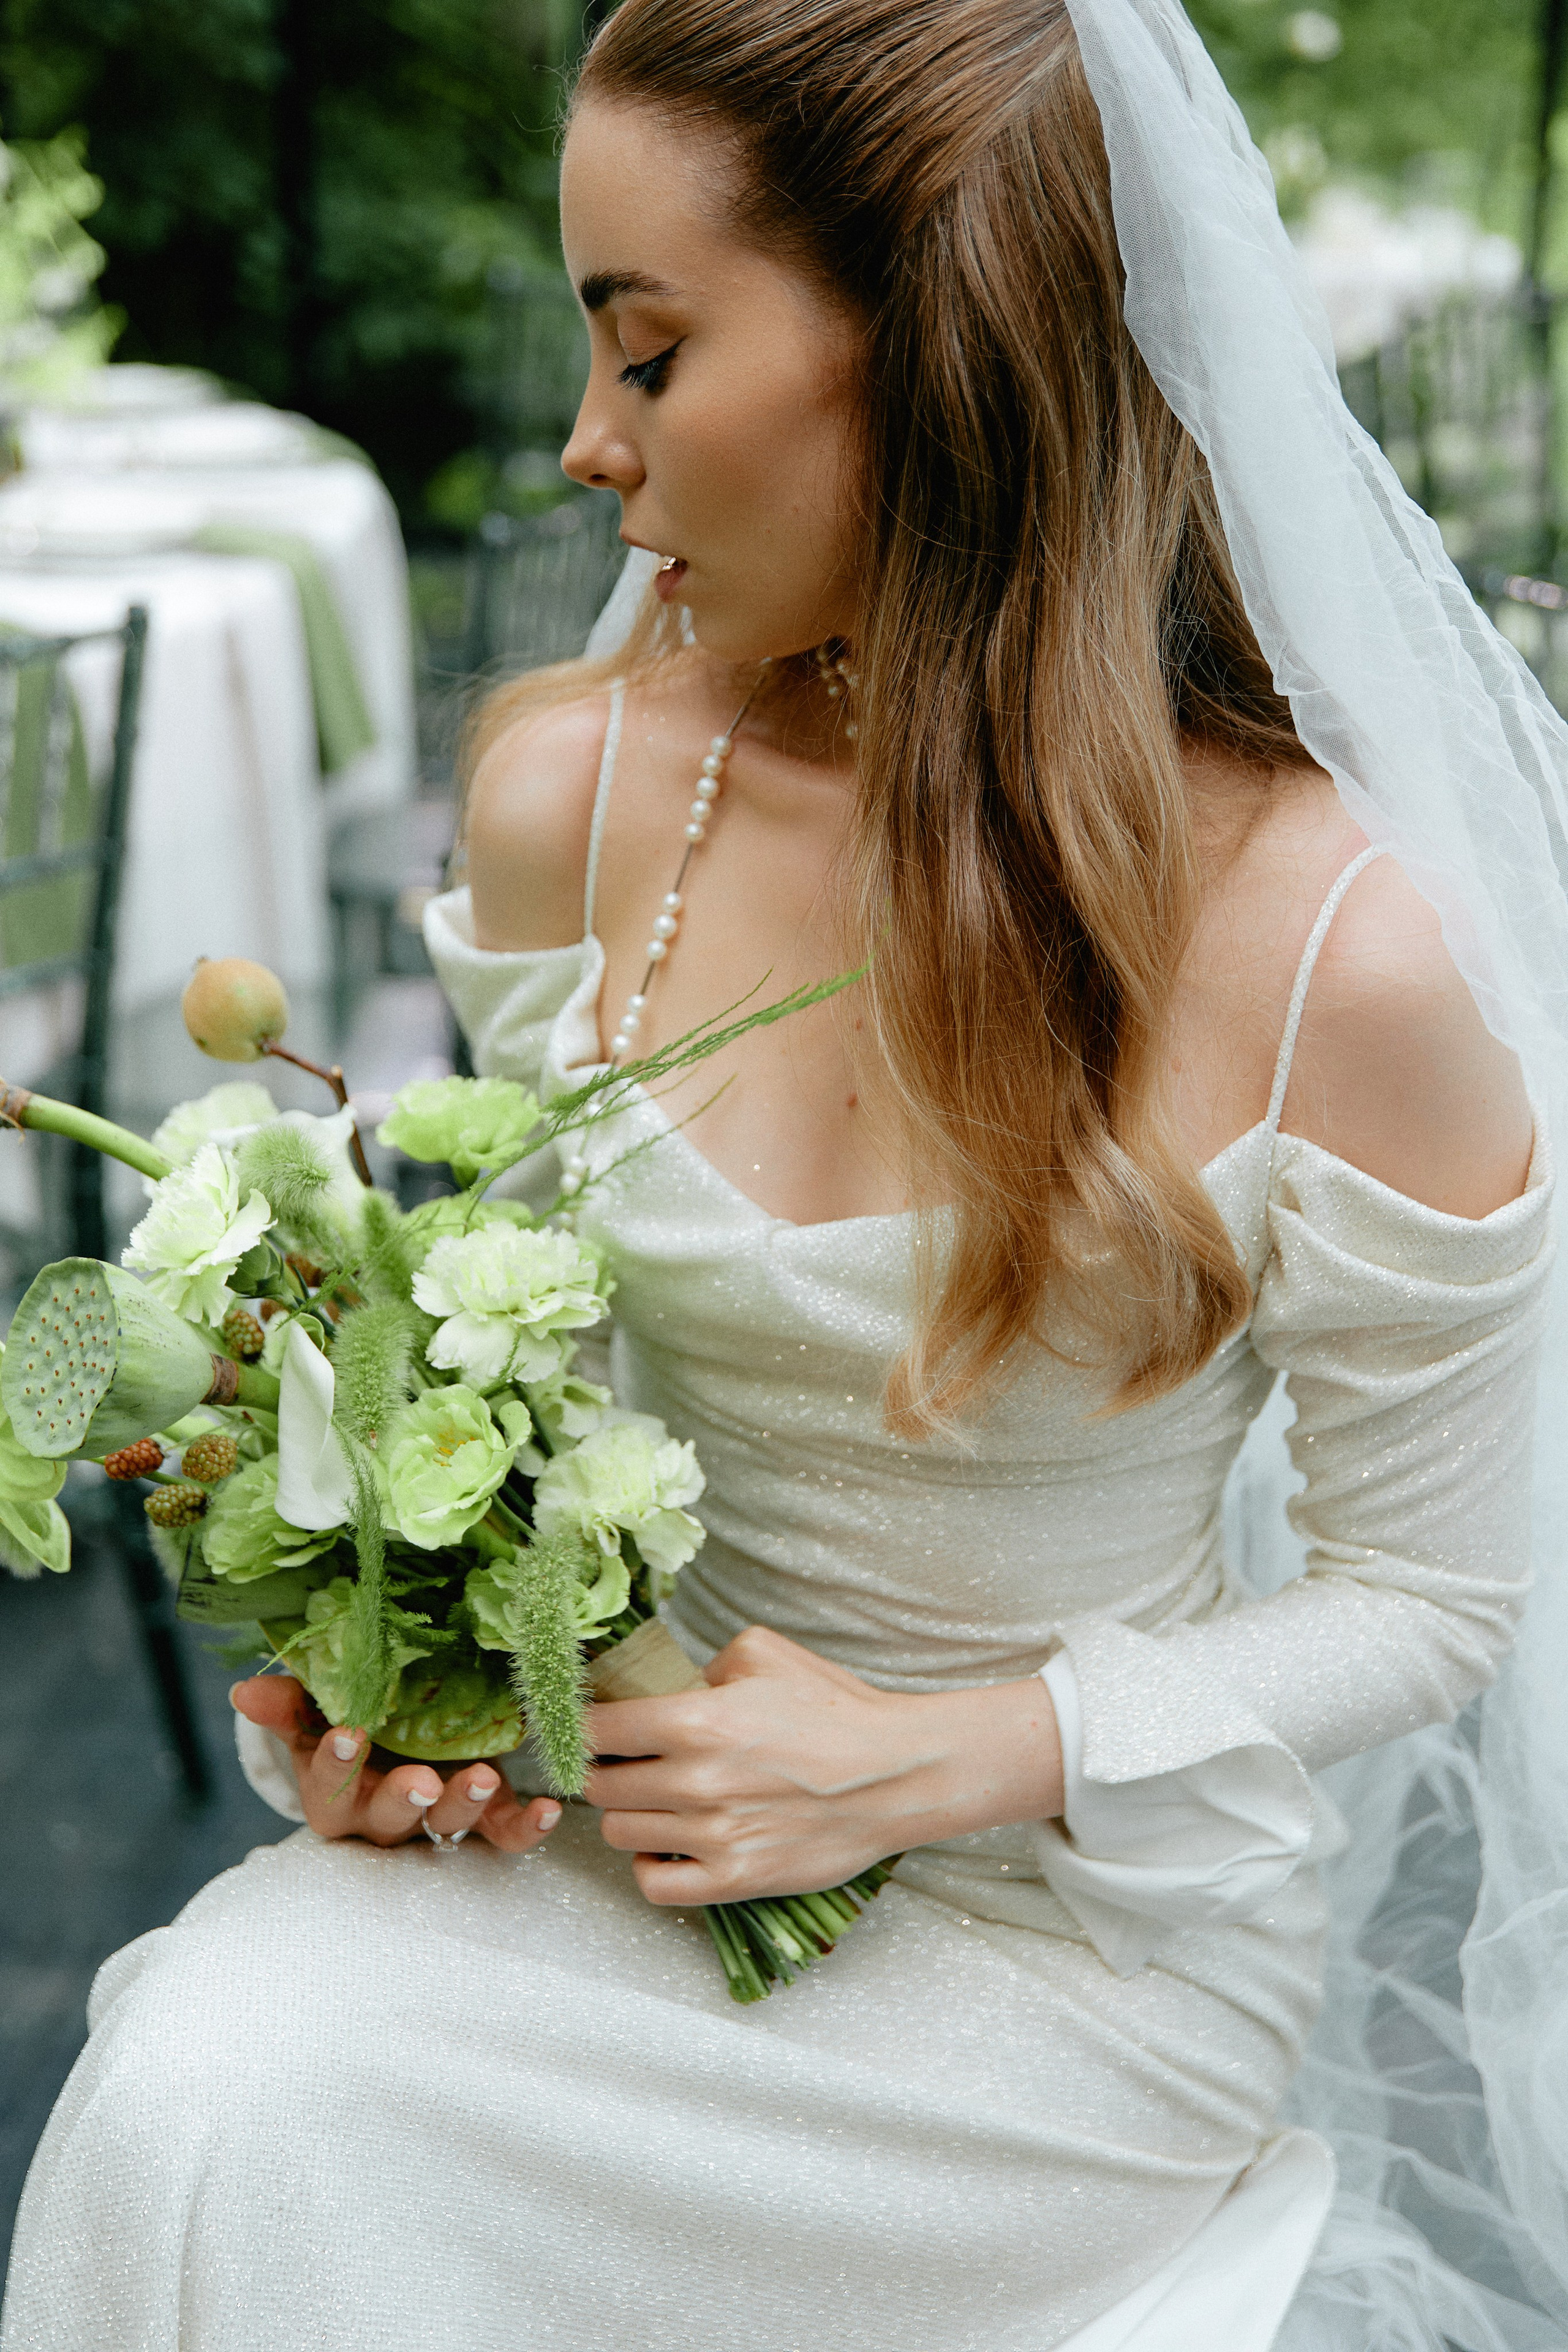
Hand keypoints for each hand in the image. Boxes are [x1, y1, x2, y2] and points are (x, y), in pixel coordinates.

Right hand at [230, 1675, 562, 1851]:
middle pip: (387, 1821)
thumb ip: (289, 1703)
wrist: (402, 1736)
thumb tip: (242, 1694)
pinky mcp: (483, 1818)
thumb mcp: (319, 1712)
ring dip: (463, 1804)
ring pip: (446, 1827)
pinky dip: (524, 1828)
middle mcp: (383, 1815)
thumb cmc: (356, 1722)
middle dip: (402, 1800)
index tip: (347, 1734)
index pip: (327, 1790)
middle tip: (420, 1781)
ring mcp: (435, 1819)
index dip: (334, 1767)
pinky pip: (502, 1835)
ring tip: (483, 1777)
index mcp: (338, 1791)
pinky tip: (548, 1809)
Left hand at [585, 1625, 1062, 1905]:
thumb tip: (669, 1689)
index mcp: (696, 1722)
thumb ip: (703, 1666)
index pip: (597, 1731)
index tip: (592, 1728)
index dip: (585, 1728)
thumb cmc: (836, 1711)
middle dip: (606, 1770)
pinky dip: (650, 1865)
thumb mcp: (764, 1656)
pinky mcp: (736, 1879)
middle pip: (602, 1786)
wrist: (895, 1774)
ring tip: (656, 1800)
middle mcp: (696, 1783)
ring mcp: (714, 1837)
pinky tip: (668, 1844)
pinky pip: (655, 1885)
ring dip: (630, 1813)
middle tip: (626, 1761)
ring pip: (621, 1832)